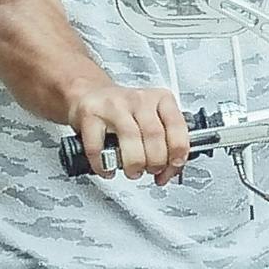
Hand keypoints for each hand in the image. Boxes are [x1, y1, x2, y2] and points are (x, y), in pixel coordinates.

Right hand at [63, 77, 193, 184]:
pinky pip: (98, 147)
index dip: (178, 151)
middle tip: (151, 169)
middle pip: (154, 135)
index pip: (176, 125)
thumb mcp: (152, 120)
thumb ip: (166, 145)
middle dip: (155, 161)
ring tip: (133, 171)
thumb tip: (169, 173)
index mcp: (160, 99)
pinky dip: (104, 165)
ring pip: (130, 139)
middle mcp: (139, 99)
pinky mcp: (90, 114)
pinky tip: (108, 169)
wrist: (91, 95)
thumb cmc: (125, 112)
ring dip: (134, 164)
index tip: (174, 164)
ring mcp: (114, 105)